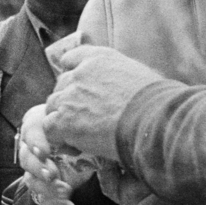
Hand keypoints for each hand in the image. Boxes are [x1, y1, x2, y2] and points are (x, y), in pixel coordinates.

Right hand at [17, 103, 96, 204]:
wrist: (99, 145)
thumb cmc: (89, 129)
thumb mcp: (85, 124)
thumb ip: (79, 126)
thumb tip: (83, 131)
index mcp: (43, 126)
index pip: (30, 130)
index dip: (35, 142)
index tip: (44, 152)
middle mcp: (36, 148)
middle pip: (26, 158)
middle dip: (37, 167)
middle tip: (52, 174)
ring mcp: (41, 171)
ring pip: (32, 180)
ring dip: (46, 188)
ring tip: (65, 191)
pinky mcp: (49, 188)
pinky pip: (45, 199)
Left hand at [42, 45, 167, 161]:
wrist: (153, 121)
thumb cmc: (156, 102)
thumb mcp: (138, 75)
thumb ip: (118, 76)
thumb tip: (119, 89)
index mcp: (98, 57)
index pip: (71, 58)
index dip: (72, 74)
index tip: (78, 88)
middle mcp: (80, 72)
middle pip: (61, 85)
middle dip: (68, 101)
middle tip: (83, 119)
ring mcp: (70, 95)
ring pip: (52, 106)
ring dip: (62, 119)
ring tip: (79, 135)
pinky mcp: (64, 119)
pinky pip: (49, 127)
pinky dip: (58, 138)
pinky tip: (74, 147)